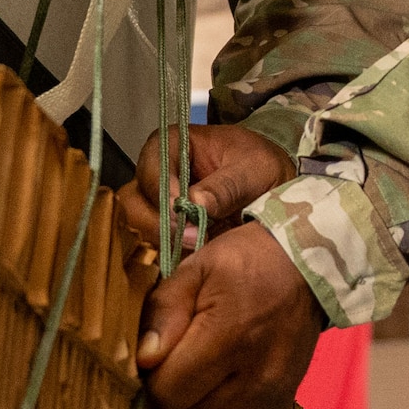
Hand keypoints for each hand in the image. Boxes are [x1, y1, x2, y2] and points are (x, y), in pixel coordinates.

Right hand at [117, 124, 294, 245]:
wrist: (273, 189)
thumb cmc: (261, 168)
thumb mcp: (255, 169)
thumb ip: (227, 185)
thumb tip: (194, 204)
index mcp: (174, 145)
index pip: (152, 167)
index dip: (164, 192)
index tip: (185, 212)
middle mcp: (158, 174)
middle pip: (135, 202)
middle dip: (161, 224)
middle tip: (195, 238)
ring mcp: (157, 206)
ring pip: (137, 229)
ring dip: (163, 244)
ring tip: (198, 250)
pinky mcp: (164, 234)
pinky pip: (151, 249)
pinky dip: (166, 260)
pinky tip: (189, 264)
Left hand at [137, 222, 324, 408]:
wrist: (307, 271)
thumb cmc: (245, 265)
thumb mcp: (198, 268)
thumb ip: (166, 310)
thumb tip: (144, 361)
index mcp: (231, 336)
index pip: (168, 390)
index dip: (150, 377)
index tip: (158, 355)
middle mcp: (254, 381)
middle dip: (164, 401)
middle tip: (172, 369)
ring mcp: (268, 406)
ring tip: (188, 393)